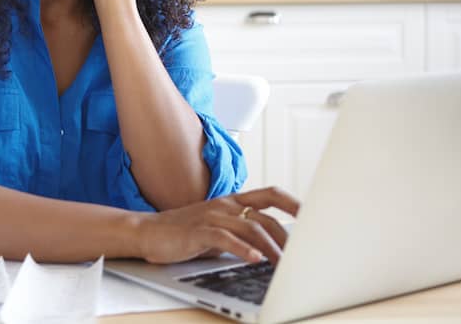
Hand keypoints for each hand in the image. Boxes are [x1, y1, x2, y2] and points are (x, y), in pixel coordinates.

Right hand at [134, 187, 299, 264]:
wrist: (148, 232)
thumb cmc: (184, 233)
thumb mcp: (219, 229)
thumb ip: (242, 233)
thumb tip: (271, 248)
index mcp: (232, 202)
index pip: (270, 195)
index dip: (293, 203)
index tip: (312, 216)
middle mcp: (225, 205)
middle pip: (265, 217)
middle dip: (286, 238)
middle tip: (300, 256)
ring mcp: (211, 216)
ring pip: (250, 228)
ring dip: (270, 248)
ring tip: (282, 265)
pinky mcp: (198, 231)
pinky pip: (225, 238)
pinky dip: (242, 249)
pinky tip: (254, 259)